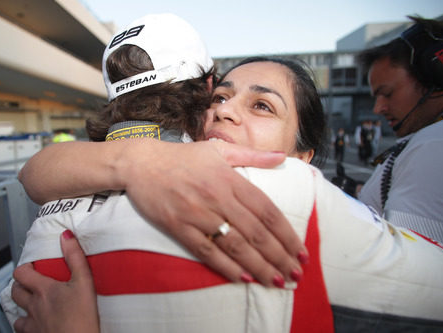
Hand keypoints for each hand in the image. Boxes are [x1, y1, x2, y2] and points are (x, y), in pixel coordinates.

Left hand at [11, 231, 98, 332]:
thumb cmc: (82, 318)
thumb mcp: (84, 282)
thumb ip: (75, 257)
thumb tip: (66, 236)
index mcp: (44, 290)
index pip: (22, 273)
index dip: (25, 267)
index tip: (34, 266)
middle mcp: (34, 306)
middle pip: (16, 291)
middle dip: (21, 285)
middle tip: (32, 282)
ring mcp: (32, 324)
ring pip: (17, 312)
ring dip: (22, 306)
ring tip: (33, 303)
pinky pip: (23, 330)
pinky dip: (27, 325)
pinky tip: (37, 323)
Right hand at [121, 139, 307, 286]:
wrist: (141, 163)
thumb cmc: (183, 157)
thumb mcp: (219, 149)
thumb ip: (252, 155)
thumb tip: (281, 157)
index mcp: (230, 179)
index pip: (267, 211)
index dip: (286, 234)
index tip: (300, 251)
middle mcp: (217, 198)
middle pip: (255, 233)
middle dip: (279, 256)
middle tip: (295, 274)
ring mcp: (197, 214)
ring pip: (234, 246)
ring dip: (258, 266)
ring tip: (276, 281)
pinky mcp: (178, 227)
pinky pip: (206, 251)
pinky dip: (225, 267)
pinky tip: (243, 278)